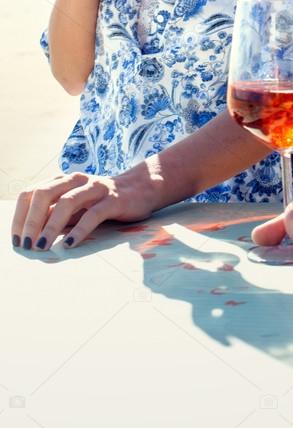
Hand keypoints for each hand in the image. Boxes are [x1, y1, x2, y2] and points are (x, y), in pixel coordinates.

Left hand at [11, 168, 158, 251]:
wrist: (140, 189)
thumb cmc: (100, 201)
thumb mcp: (74, 207)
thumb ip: (54, 216)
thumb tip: (30, 239)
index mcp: (62, 180)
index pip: (31, 193)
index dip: (20, 217)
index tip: (17, 240)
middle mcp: (75, 180)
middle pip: (44, 194)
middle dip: (31, 221)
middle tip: (26, 245)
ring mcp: (95, 188)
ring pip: (66, 202)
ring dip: (50, 227)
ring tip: (42, 247)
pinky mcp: (113, 200)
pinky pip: (93, 214)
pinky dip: (78, 230)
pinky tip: (69, 245)